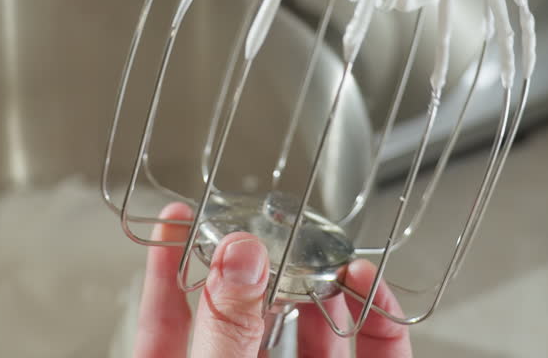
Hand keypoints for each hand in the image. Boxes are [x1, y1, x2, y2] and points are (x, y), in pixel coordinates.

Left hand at [133, 203, 412, 357]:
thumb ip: (225, 326)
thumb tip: (238, 255)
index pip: (166, 314)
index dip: (169, 260)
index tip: (178, 212)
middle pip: (250, 317)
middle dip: (270, 268)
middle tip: (281, 229)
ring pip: (315, 336)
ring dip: (328, 290)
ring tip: (331, 257)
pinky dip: (380, 322)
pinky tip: (374, 288)